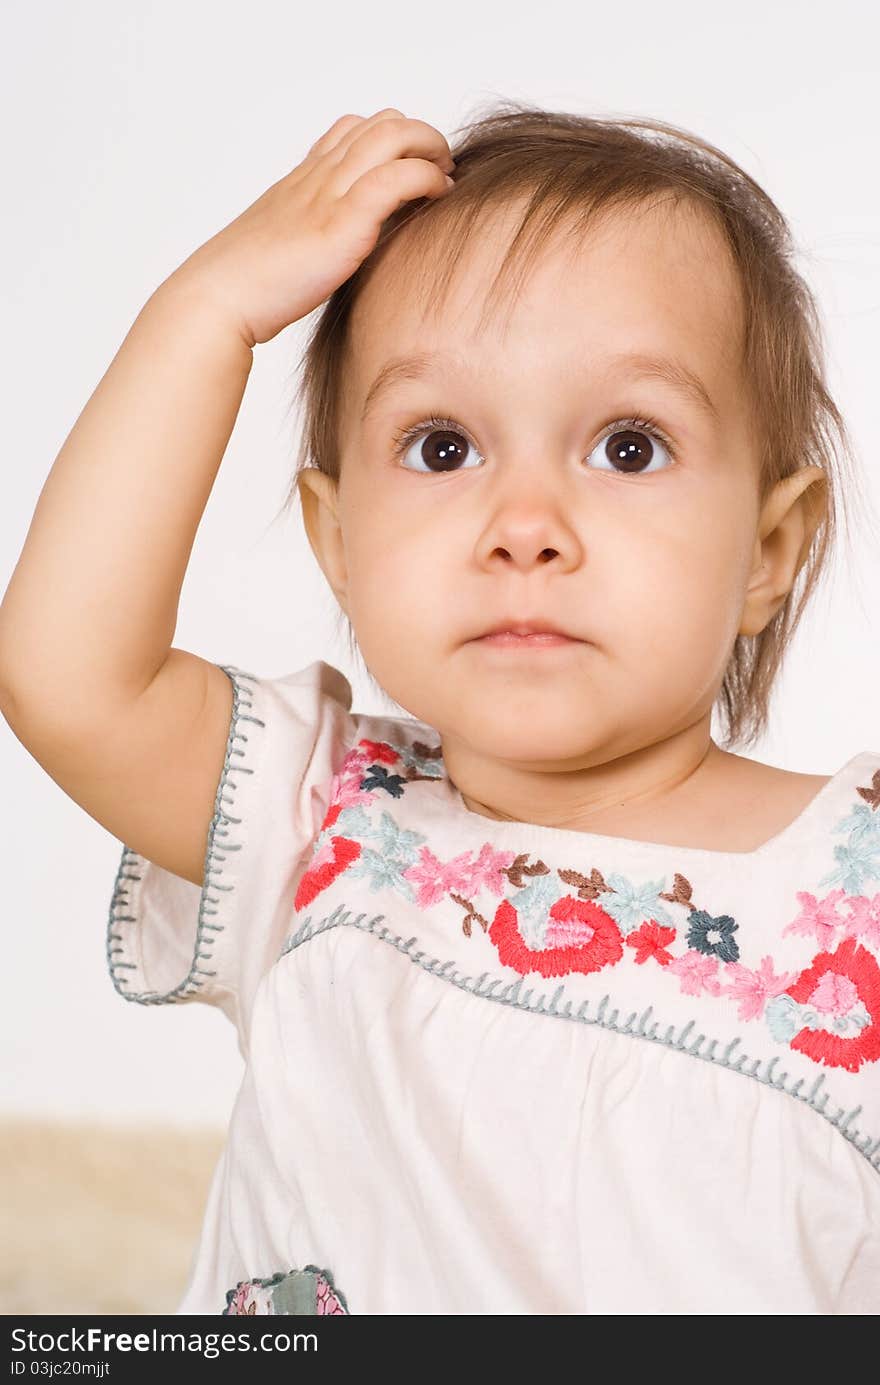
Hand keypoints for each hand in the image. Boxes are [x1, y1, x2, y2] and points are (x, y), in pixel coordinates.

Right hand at [170, 108, 455, 347]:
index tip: (411, 165)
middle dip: (420, 136)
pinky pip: (398, 178)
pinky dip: (427, 178)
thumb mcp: (282, 248)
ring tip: (446, 175)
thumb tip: (334, 257)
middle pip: (380, 123)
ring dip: (430, 148)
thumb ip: (311, 238)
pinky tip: (439, 195)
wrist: (219, 297)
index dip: (389, 138)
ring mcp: (330, 194)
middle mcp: (318, 177)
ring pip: (393, 135)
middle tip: (440, 166)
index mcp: (302, 181)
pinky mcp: (343, 221)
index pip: (351, 131)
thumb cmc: (246, 286)